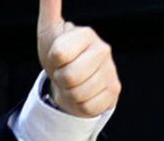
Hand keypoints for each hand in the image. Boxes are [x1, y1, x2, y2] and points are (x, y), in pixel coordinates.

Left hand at [37, 0, 120, 117]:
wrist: (70, 81)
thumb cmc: (59, 55)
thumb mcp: (49, 31)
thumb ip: (50, 7)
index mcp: (86, 34)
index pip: (59, 54)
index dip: (53, 60)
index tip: (58, 56)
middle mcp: (103, 50)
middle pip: (69, 76)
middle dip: (61, 78)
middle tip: (65, 72)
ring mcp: (111, 72)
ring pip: (77, 94)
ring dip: (69, 93)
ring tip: (73, 83)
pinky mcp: (113, 92)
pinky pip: (87, 107)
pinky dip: (79, 105)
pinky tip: (83, 93)